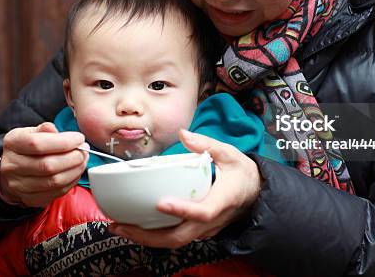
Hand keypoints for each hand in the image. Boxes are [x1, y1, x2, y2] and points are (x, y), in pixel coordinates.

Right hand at [0, 122, 88, 206]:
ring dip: (75, 170)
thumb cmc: (27, 148)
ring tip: (83, 159)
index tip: (79, 138)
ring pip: (54, 181)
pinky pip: (57, 192)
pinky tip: (76, 171)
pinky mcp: (31, 199)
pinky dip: (72, 181)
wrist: (12, 170)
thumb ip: (44, 129)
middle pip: (47, 165)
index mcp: (13, 143)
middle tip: (84, 150)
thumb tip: (54, 129)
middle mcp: (13, 166)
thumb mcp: (31, 132)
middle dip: (73, 157)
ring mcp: (20, 186)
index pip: (37, 144)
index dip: (63, 142)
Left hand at [110, 129, 261, 247]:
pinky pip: (174, 238)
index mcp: (222, 200)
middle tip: (121, 224)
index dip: (182, 209)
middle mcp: (212, 221)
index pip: (202, 211)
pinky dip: (153, 236)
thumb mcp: (230, 154)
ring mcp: (204, 230)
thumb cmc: (242, 175)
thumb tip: (184, 134)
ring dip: (145, 238)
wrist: (255, 194)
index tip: (161, 203)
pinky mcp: (197, 231)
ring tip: (119, 226)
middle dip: (148, 235)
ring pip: (173, 242)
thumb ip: (207, 144)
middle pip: (179, 236)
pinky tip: (134, 226)